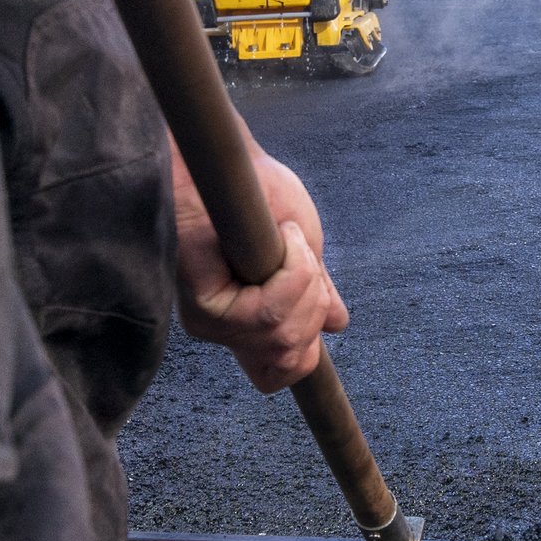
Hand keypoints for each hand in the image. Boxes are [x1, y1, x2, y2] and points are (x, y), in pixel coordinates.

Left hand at [171, 139, 347, 391]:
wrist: (234, 164)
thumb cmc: (260, 197)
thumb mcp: (304, 252)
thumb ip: (315, 292)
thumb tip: (337, 324)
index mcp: (249, 323)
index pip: (277, 376)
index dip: (307, 353)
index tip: (319, 310)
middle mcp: (227, 330)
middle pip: (292, 358)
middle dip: (316, 306)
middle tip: (305, 258)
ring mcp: (213, 322)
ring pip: (282, 336)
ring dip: (304, 282)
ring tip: (292, 239)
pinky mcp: (203, 306)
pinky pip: (265, 313)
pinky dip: (291, 272)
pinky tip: (283, 237)